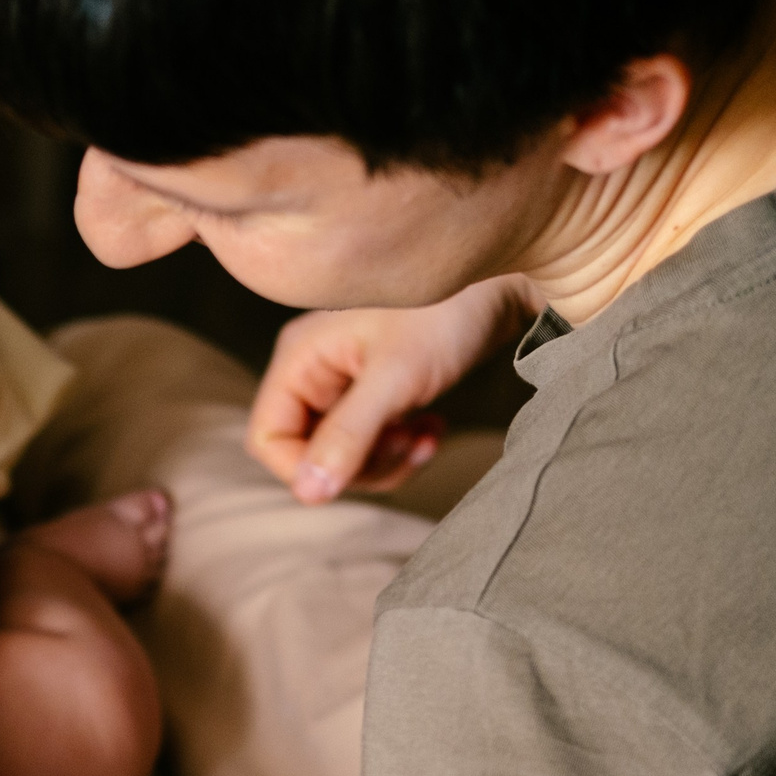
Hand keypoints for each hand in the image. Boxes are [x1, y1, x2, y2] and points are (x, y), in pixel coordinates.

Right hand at [247, 276, 536, 503]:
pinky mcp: (376, 390)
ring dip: (386, 460)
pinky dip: (402, 448)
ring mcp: (345, 380)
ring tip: (425, 436)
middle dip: (358, 464)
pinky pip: (372, 441)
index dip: (303, 469)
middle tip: (404, 446)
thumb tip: (308, 493)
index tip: (354, 474)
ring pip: (343, 453)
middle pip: (307, 451)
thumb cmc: (448, 313)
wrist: (507, 282)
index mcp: (301, 358)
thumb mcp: (396, 379)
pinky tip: (433, 428)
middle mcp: (314, 369)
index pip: (268, 438)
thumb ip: (349, 436)